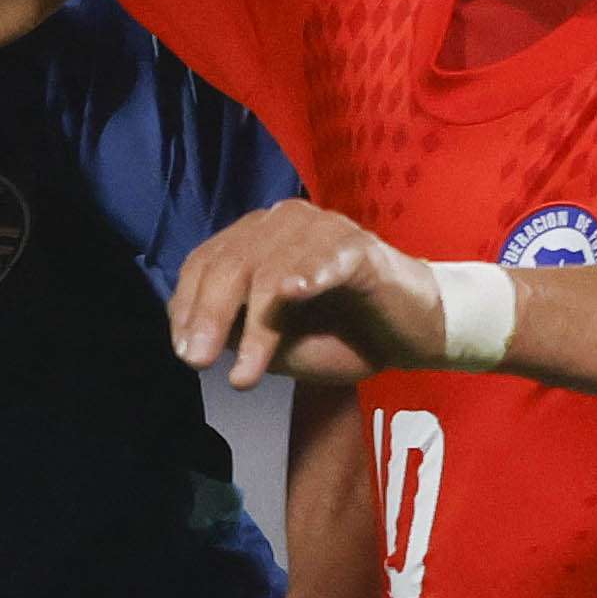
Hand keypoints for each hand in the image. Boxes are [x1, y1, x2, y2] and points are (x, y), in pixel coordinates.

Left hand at [169, 202, 445, 394]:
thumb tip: (197, 341)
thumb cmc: (343, 336)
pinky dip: (308, 275)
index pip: (205, 262)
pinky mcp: (359, 248)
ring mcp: (323, 230)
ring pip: (271, 269)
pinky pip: (327, 258)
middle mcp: (284, 224)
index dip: (187, 306)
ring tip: (247, 374)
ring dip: (257, 327)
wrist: (412, 334)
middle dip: (209, 316)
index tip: (184, 352)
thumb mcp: (278, 344)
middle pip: (231, 263)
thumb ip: (240, 336)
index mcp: (257, 240)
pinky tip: (293, 296)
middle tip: (197, 362)